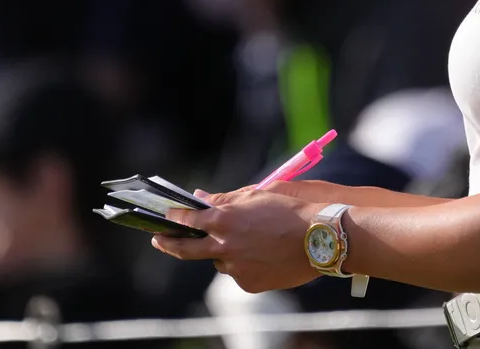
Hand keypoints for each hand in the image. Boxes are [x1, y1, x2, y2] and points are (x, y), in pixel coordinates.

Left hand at [151, 191, 323, 292]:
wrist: (320, 238)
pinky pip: (238, 272)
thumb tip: (200, 198)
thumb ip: (225, 200)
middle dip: (169, 244)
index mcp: (225, 220)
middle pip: (186, 249)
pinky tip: (263, 254)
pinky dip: (243, 264)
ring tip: (250, 241)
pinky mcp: (248, 284)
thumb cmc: (290, 211)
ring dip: (224, 251)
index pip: (189, 219)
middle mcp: (225, 246)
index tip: (166, 216)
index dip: (175, 217)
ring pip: (220, 260)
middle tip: (159, 240)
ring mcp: (236, 268)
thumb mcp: (257, 196)